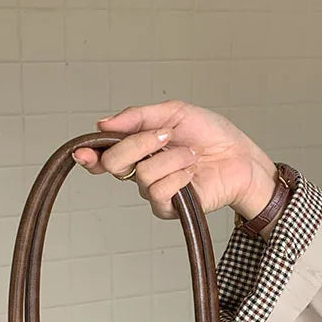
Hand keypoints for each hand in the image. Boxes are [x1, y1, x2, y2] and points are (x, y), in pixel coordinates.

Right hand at [72, 100, 277, 220]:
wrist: (240, 158)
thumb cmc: (211, 135)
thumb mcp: (174, 113)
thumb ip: (138, 116)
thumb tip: (104, 122)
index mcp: (138, 148)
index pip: (103, 156)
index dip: (89, 155)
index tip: (82, 151)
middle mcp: (140, 171)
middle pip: (113, 163)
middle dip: (138, 144)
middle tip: (165, 136)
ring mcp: (153, 191)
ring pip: (141, 175)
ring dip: (171, 158)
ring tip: (192, 156)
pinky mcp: (168, 209)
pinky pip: (159, 192)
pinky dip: (178, 176)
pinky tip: (192, 172)